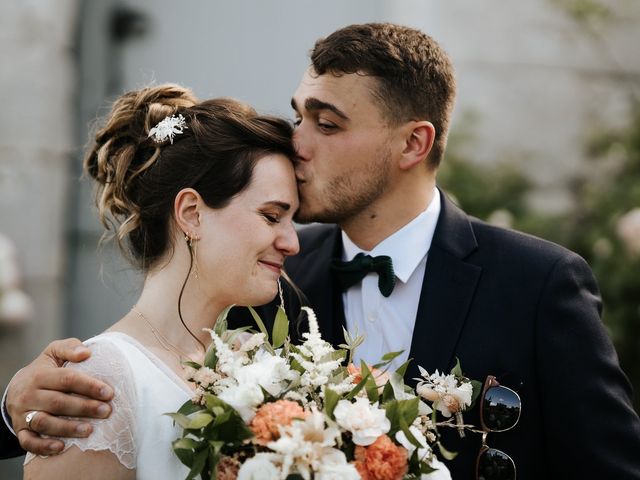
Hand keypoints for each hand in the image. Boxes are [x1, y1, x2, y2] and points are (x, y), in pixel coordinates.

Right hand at [6, 338, 113, 455]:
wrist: (17, 387)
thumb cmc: (45, 369)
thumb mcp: (53, 352)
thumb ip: (70, 347)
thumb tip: (86, 353)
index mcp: (39, 375)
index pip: (66, 379)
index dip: (89, 386)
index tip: (109, 393)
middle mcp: (29, 395)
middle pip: (57, 402)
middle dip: (84, 408)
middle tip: (106, 412)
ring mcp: (23, 414)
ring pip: (43, 423)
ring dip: (67, 428)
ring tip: (89, 430)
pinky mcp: (20, 430)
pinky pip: (28, 441)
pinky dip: (43, 446)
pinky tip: (61, 447)